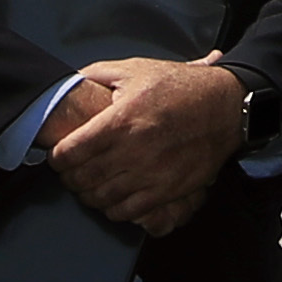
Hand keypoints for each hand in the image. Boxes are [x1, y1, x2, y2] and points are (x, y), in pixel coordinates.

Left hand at [42, 56, 250, 235]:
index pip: (71, 152)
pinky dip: (114, 209)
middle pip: (83, 178)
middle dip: (70, 178)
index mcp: (121, 120)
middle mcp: (133, 150)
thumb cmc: (178, 86)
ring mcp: (152, 174)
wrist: (224, 106)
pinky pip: (130, 211)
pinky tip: (113, 197)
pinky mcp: (168, 190)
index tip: (58, 155)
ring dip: (89, 195)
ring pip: (103, 198)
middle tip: (70, 172)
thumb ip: (96, 74)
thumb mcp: (134, 69)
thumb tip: (69, 83)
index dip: (57, 157)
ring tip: (88, 185)